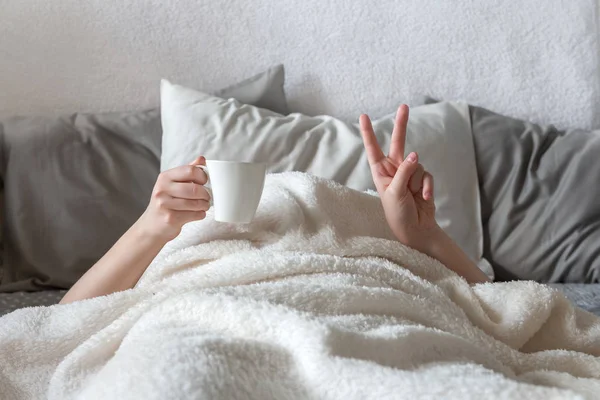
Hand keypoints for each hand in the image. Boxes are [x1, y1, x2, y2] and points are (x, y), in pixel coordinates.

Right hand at [136, 156, 210, 241]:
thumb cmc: (166, 202)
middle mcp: (162, 189)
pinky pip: (194, 215)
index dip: (202, 176)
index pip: (190, 170)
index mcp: (165, 177)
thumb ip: (187, 171)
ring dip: (205, 205)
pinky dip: (200, 214)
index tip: (204, 182)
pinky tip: (198, 213)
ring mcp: (165, 204)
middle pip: (195, 188)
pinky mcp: (170, 218)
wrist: (152, 225)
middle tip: (207, 197)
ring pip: (196, 203)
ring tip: (204, 205)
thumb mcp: (173, 183)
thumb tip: (202, 159)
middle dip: (206, 194)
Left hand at [359, 105, 439, 252]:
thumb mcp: (394, 192)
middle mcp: (394, 169)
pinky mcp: (422, 179)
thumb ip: (403, 172)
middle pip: (398, 143)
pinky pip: (427, 175)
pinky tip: (423, 198)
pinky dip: (426, 187)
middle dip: (401, 124)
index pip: (373, 148)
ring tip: (412, 196)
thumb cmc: (397, 213)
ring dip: (416, 181)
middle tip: (403, 106)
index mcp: (380, 172)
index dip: (368, 132)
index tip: (363, 116)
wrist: (415, 229)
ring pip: (417, 164)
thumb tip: (414, 154)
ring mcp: (409, 173)